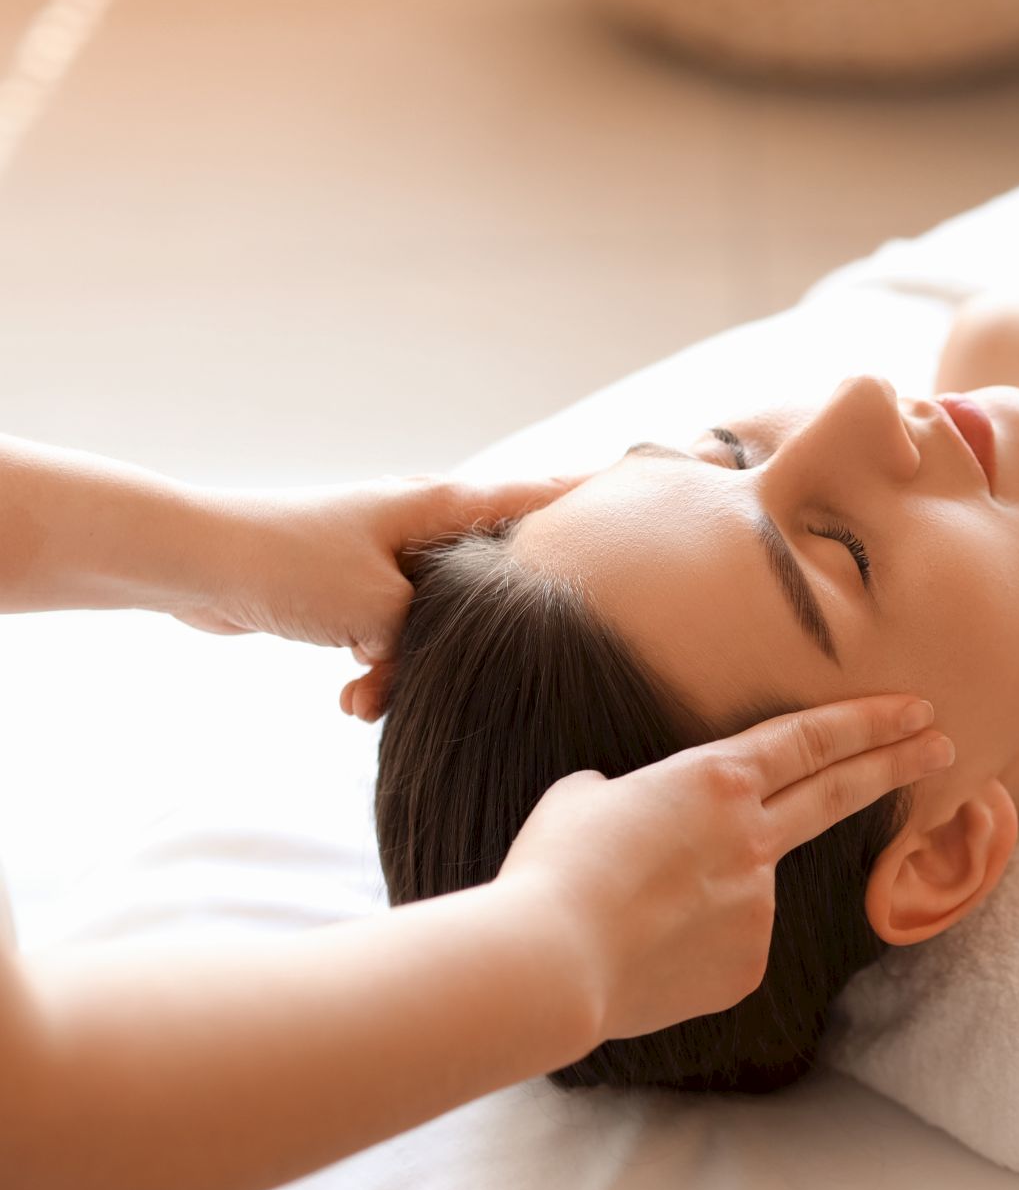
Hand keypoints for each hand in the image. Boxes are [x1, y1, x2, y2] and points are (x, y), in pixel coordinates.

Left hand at [168, 472, 586, 717]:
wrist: (197, 564)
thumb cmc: (293, 565)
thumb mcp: (388, 610)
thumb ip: (439, 638)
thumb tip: (454, 667)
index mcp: (443, 507)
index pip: (540, 497)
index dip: (592, 500)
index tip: (650, 490)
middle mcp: (423, 525)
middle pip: (495, 575)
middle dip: (498, 629)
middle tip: (531, 658)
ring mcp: (389, 557)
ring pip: (439, 621)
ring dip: (414, 666)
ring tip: (373, 696)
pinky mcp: (354, 590)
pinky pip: (392, 637)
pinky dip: (377, 670)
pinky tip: (349, 698)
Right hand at [493, 694, 956, 1041]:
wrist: (551, 963)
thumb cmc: (553, 870)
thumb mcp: (582, 799)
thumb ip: (628, 794)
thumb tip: (630, 809)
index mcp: (714, 780)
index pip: (811, 738)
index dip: (868, 721)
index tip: (917, 709)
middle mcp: (753, 836)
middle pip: (840, 789)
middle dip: (897, 762)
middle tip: (942, 745)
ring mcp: (759, 903)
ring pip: (746, 888)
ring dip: (703, 896)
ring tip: (630, 914)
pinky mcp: (750, 964)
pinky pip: (726, 946)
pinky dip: (692, 947)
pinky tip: (644, 956)